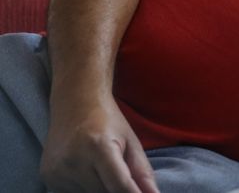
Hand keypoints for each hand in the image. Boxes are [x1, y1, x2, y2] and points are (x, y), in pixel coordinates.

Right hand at [41, 96, 157, 192]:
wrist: (75, 102)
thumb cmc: (108, 121)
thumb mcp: (131, 141)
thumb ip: (142, 171)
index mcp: (98, 147)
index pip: (119, 185)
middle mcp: (74, 160)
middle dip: (118, 191)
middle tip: (121, 174)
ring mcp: (57, 171)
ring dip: (101, 190)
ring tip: (102, 169)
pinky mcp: (47, 177)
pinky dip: (85, 190)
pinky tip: (88, 173)